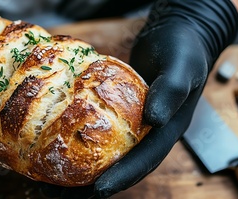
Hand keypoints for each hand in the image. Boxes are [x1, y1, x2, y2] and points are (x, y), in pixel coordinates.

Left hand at [41, 0, 237, 197]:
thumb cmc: (183, 49)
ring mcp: (134, 125)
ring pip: (107, 155)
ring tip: (54, 184)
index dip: (121, 178)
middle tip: (63, 196)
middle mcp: (149, 134)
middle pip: (121, 167)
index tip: (98, 191)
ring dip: (82, 172)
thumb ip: (171, 91)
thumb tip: (153, 119)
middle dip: (94, 185)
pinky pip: (100, 134)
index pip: (143, 161)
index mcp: (167, 131)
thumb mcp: (182, 67)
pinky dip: (80, 143)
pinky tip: (58, 147)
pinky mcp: (120, 114)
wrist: (178, 35)